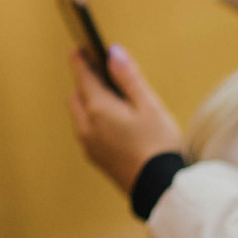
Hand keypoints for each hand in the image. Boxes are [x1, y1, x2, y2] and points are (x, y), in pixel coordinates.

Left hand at [67, 43, 182, 194]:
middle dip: (84, 81)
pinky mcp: (95, 158)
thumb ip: (129, 77)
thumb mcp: (149, 105)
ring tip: (105, 95)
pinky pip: (86, 131)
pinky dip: (91, 119)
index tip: (79, 48)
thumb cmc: (158, 145)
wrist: (160, 188)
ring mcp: (88, 144)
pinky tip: (110, 121)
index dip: (80, 60)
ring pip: (79, 115)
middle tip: (96, 70)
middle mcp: (86, 126)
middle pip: (77, 96)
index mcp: (97, 109)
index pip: (82, 77)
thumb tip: (113, 53)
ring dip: (87, 101)